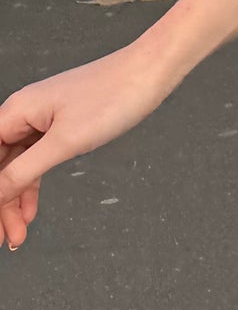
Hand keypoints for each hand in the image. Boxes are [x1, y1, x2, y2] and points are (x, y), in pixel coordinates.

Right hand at [0, 41, 179, 249]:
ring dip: (15, 199)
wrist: (151, 72)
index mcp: (17, 110)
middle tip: (5, 237)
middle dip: (0, 203)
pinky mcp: (61, 125)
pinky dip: (33, 184)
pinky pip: (37, 159)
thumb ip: (23, 171)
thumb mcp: (64, 142)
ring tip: (18, 232)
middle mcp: (25, 113)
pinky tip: (31, 208)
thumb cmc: (113, 95)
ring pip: (17, 166)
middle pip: (0, 166)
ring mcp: (43, 119)